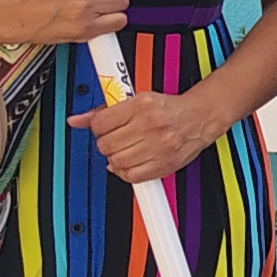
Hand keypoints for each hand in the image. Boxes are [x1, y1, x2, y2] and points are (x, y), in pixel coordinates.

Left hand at [72, 83, 220, 184]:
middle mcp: (150, 125)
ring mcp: (158, 146)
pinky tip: (130, 163)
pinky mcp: (163, 164)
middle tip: (116, 138)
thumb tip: (76, 120)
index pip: (101, 123)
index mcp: (142, 105)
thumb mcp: (136, 100)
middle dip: (107, 142)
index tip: (105, 127)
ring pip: (116, 161)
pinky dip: (126, 172)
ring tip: (125, 149)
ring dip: (116, 157)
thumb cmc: (169, 109)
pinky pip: (131, 176)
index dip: (98, 127)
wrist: (200, 117)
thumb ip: (103, 110)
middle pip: (106, 144)